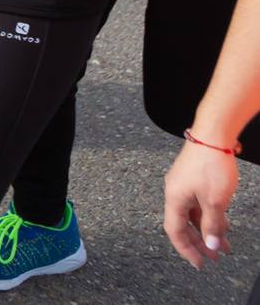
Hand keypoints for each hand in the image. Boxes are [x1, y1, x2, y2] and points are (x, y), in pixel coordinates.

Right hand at [165, 138, 236, 267]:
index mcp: (174, 198)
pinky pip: (199, 203)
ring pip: (194, 214)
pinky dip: (210, 216)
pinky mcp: (193, 178)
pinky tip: (223, 221)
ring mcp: (184, 184)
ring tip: (224, 244)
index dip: (186, 250)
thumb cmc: (211, 165)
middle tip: (214, 258)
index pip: (175, 231)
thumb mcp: (215, 201)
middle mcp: (175, 192)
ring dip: (208, 230)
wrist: (213, 135)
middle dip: (200, 243)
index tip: (199, 264)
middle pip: (184, 225)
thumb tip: (210, 246)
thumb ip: (212, 225)